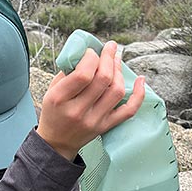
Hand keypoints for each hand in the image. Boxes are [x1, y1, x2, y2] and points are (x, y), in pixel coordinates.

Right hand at [37, 40, 144, 159]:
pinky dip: (138, 95)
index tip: (92, 52)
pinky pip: (129, 111)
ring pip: (116, 91)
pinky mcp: (106, 126)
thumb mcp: (51, 90)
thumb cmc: (54, 112)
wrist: (56, 142)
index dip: (91, 57)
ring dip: (119, 72)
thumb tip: (90, 53)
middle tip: (110, 48)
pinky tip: (140, 81)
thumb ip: (68, 72)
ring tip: (116, 61)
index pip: (83, 74)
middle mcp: (78, 111)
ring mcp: (94, 120)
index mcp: (60, 99)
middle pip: (103, 79)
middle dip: (109, 58)